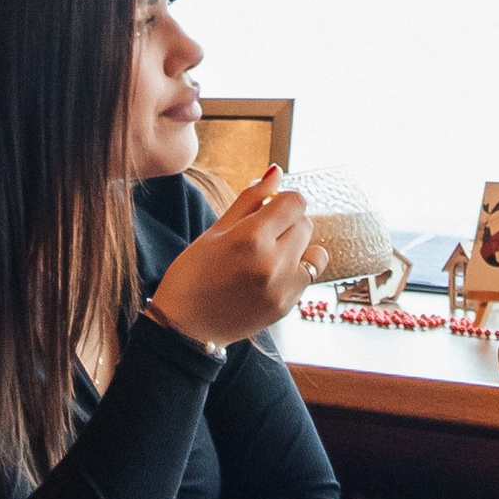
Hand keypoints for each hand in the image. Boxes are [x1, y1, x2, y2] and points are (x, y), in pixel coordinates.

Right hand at [147, 163, 322, 350]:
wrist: (185, 327)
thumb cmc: (193, 274)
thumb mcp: (216, 230)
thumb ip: (250, 199)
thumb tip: (276, 171)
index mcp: (251, 237)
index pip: (295, 201)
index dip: (283, 200)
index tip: (269, 206)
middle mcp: (272, 262)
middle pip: (305, 223)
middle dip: (288, 222)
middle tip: (262, 232)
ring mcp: (283, 287)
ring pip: (313, 250)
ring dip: (297, 247)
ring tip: (270, 255)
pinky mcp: (287, 306)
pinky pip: (308, 276)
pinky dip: (295, 270)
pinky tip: (270, 275)